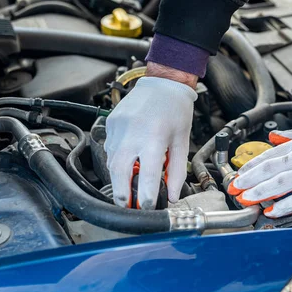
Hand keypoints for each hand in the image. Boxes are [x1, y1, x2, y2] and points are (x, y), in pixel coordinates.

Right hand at [105, 68, 196, 208]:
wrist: (163, 83)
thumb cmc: (176, 111)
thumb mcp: (182, 142)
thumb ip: (177, 172)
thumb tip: (172, 196)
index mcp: (154, 138)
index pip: (147, 177)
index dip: (145, 198)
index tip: (146, 207)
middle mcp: (133, 133)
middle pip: (119, 173)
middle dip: (121, 195)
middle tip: (126, 206)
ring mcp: (118, 128)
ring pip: (111, 162)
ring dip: (119, 177)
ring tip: (129, 183)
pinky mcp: (110, 124)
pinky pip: (109, 148)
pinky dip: (117, 158)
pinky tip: (128, 157)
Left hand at [228, 124, 291, 217]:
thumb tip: (272, 138)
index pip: (269, 156)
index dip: (251, 166)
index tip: (240, 174)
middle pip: (267, 170)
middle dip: (247, 180)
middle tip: (234, 188)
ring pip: (277, 184)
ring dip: (257, 193)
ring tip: (244, 199)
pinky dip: (282, 206)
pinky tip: (270, 211)